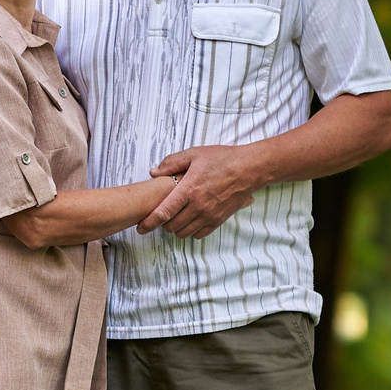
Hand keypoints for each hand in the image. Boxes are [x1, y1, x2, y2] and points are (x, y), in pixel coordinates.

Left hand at [141, 144, 262, 237]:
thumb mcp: (194, 154)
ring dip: (176, 228)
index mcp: (189, 189)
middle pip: (171, 226)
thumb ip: (171, 163)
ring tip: (175, 218)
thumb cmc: (223, 159)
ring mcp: (209, 215)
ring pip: (184, 232)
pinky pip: (199, 234)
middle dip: (162, 224)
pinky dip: (191, 231)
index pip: (163, 212)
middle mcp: (198, 205)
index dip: (149, 223)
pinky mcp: (219, 220)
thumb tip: (153, 172)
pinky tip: (190, 221)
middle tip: (161, 216)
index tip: (140, 228)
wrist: (249, 168)